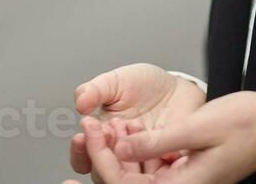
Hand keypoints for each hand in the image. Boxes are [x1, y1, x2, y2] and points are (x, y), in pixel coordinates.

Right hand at [67, 64, 205, 177]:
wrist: (175, 86)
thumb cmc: (143, 85)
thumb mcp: (116, 81)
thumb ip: (96, 90)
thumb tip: (79, 102)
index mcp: (102, 137)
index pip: (83, 156)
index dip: (80, 150)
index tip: (80, 137)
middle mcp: (121, 154)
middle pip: (102, 172)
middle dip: (101, 154)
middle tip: (108, 132)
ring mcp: (143, 160)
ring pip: (129, 176)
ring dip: (127, 156)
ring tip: (134, 126)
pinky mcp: (164, 160)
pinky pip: (160, 170)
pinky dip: (157, 157)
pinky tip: (158, 142)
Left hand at [69, 91, 255, 183]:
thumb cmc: (249, 124)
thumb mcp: (197, 128)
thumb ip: (156, 142)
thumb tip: (120, 151)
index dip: (103, 160)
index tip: (91, 134)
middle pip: (130, 183)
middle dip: (106, 157)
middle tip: (90, 128)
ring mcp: (187, 178)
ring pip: (140, 174)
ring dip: (121, 151)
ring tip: (107, 124)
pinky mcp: (190, 168)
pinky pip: (155, 165)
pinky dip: (139, 148)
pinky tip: (131, 128)